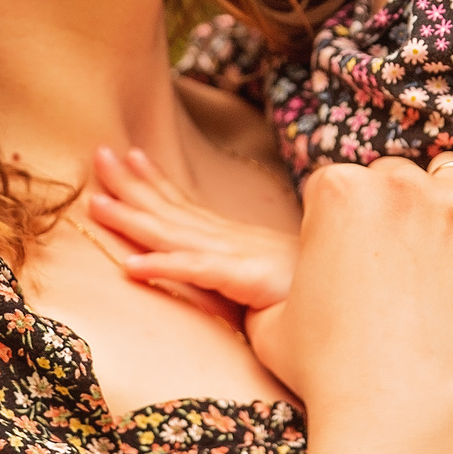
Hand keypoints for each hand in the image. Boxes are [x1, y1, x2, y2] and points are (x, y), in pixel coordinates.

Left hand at [88, 145, 300, 310]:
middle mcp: (229, 239)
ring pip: (174, 234)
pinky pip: (197, 273)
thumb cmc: (314, 292)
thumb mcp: (269, 275)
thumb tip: (227, 268)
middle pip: (171, 208)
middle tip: (96, 153)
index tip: (128, 154)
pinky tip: (131, 267)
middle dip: (131, 182)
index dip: (154, 180)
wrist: (356, 300)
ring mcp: (235, 256)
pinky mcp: (244, 280)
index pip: (187, 205)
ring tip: (96, 203)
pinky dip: (163, 267)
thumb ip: (242, 268)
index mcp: (232, 238)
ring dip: (133, 217)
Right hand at [261, 152, 452, 424]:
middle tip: (405, 269)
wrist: (403, 416)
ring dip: (452, 206)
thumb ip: (270, 289)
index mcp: (335, 192)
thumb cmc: (332, 378)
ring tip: (452, 257)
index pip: (342, 183)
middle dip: (398, 213)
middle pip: (398, 175)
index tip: (358, 262)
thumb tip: (265, 288)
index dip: (347, 225)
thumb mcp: (270, 328)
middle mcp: (394, 183)